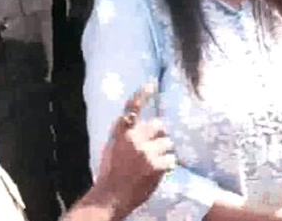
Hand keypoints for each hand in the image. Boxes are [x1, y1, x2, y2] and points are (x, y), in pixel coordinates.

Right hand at [95, 85, 175, 216]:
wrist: (110, 198)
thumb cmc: (111, 174)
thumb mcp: (112, 148)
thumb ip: (123, 133)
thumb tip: (130, 117)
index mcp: (122, 135)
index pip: (131, 110)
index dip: (141, 95)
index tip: (150, 84)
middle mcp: (134, 140)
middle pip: (159, 126)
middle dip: (160, 136)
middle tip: (153, 149)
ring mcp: (146, 152)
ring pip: (168, 143)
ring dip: (163, 153)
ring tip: (151, 165)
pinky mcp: (157, 165)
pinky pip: (171, 159)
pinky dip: (166, 167)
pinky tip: (155, 174)